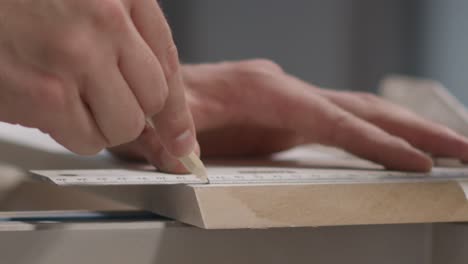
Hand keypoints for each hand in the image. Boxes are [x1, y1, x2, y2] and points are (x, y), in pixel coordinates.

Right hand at [0, 0, 195, 158]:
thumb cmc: (23, 1)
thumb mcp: (87, 1)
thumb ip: (123, 39)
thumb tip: (155, 101)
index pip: (168, 64)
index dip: (178, 111)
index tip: (182, 139)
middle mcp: (107, 23)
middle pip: (154, 100)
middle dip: (135, 112)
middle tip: (105, 104)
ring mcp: (77, 57)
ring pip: (124, 125)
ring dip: (103, 125)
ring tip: (71, 100)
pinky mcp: (45, 94)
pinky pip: (86, 139)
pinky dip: (76, 135)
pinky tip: (51, 108)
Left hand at [111, 59, 467, 171]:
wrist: (154, 88)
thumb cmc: (160, 107)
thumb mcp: (166, 125)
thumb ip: (183, 144)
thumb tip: (195, 168)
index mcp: (263, 90)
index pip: (332, 119)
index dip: (375, 142)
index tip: (416, 161)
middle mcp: (283, 89)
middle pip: (360, 107)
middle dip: (414, 128)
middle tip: (461, 148)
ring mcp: (288, 99)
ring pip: (356, 110)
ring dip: (403, 128)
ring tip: (444, 145)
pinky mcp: (286, 111)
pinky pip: (339, 119)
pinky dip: (371, 131)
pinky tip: (391, 141)